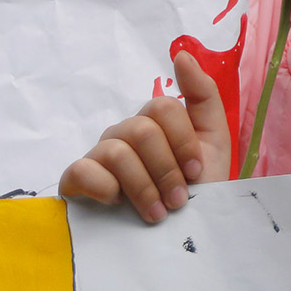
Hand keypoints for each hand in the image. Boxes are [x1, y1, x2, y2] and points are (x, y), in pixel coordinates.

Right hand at [60, 51, 231, 221]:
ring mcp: (99, 156)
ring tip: (158, 213)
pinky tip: (117, 204)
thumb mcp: (213, 141)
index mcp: (154, 123)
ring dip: (144, 187)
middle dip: (166, 169)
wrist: (183, 237)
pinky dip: (104, 188)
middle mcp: (124, 134)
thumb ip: (203, 95)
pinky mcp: (78, 182)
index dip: (183, 141)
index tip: (196, 172)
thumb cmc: (198, 190)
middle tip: (178, 200)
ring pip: (117, 152)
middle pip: (141, 130)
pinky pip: (82, 170)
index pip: (162, 107)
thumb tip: (181, 54)